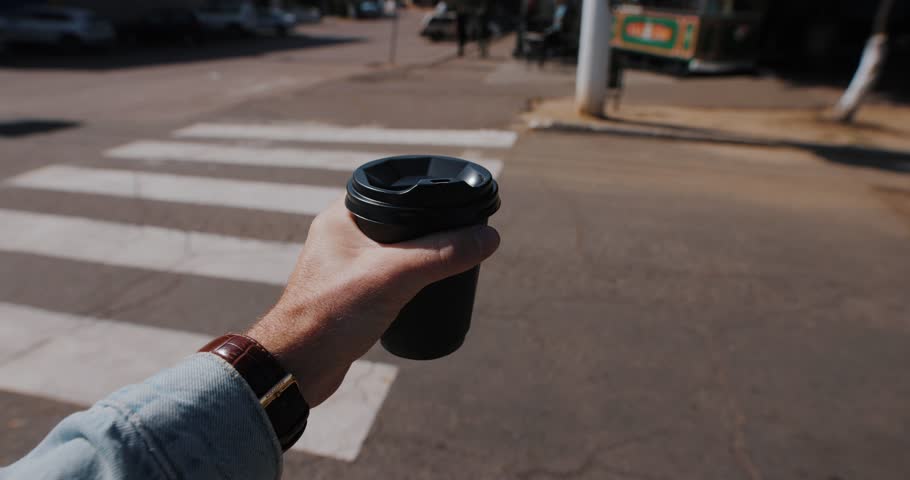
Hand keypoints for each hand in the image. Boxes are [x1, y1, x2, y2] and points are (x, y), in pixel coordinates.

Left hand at [246, 199, 499, 406]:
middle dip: (434, 230)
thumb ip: (443, 253)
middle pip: (401, 222)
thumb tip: (489, 237)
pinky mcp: (352, 295)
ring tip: (455, 264)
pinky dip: (412, 282)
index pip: (394, 191)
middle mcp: (342, 237)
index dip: (428, 196)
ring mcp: (346, 267)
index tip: (461, 205)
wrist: (296, 368)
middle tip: (465, 239)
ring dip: (423, 258)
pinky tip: (429, 292)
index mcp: (342, 216)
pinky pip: (390, 278)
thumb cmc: (331, 314)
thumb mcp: (395, 275)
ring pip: (397, 252)